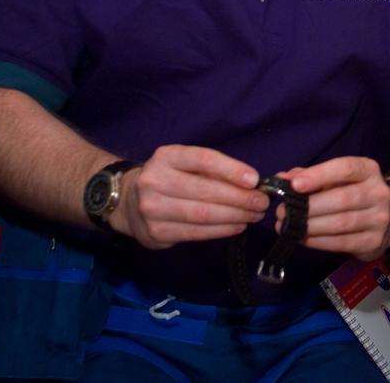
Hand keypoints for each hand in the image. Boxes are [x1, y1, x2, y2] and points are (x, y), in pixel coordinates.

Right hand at [111, 144, 268, 249]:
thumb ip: (211, 170)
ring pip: (203, 214)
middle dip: (240, 198)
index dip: (232, 170)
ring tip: (254, 215)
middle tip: (262, 202)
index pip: (204, 160)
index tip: (255, 180)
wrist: (127, 202)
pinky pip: (196, 232)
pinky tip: (237, 226)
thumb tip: (251, 183)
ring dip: (235, 216)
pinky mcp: (156, 232)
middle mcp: (155, 180)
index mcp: (166, 157)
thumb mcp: (183, 164)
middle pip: (206, 191)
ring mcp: (153, 208)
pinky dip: (221, 230)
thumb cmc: (168, 178)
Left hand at [281, 157, 389, 260]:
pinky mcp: (373, 242)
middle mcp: (378, 193)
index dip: (320, 175)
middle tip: (283, 211)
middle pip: (341, 199)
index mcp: (369, 170)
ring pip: (340, 223)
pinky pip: (341, 242)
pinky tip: (303, 238)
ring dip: (310, 226)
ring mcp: (379, 219)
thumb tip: (282, 179)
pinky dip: (318, 241)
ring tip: (288, 226)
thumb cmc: (356, 192)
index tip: (295, 184)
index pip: (346, 168)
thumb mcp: (337, 179)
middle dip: (308, 206)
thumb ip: (310, 176)